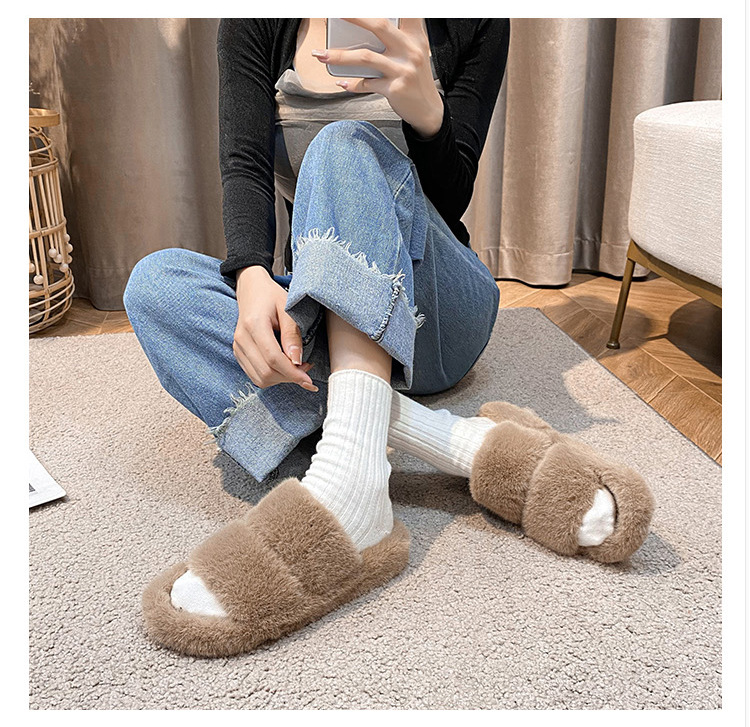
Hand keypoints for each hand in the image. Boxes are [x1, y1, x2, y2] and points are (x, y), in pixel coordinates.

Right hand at [234, 266, 317, 391]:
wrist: (251, 290)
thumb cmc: (271, 296)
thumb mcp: (288, 309)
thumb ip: (292, 335)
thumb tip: (298, 361)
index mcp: (254, 325)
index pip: (273, 358)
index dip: (292, 373)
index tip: (308, 380)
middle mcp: (242, 339)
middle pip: (266, 372)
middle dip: (289, 377)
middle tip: (306, 369)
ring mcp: (237, 347)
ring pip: (260, 378)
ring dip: (281, 379)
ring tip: (296, 367)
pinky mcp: (238, 353)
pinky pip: (255, 375)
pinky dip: (272, 377)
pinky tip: (284, 367)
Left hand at [312, 18, 443, 138]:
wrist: (428, 110)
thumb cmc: (416, 78)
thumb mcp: (414, 53)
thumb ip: (397, 37)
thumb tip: (364, 28)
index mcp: (415, 36)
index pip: (406, 11)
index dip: (387, 3)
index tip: (357, 5)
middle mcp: (410, 50)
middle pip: (379, 25)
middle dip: (354, 16)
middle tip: (335, 12)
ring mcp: (403, 70)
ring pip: (365, 57)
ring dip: (340, 56)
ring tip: (322, 55)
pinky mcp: (394, 89)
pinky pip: (366, 84)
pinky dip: (352, 83)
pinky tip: (342, 82)